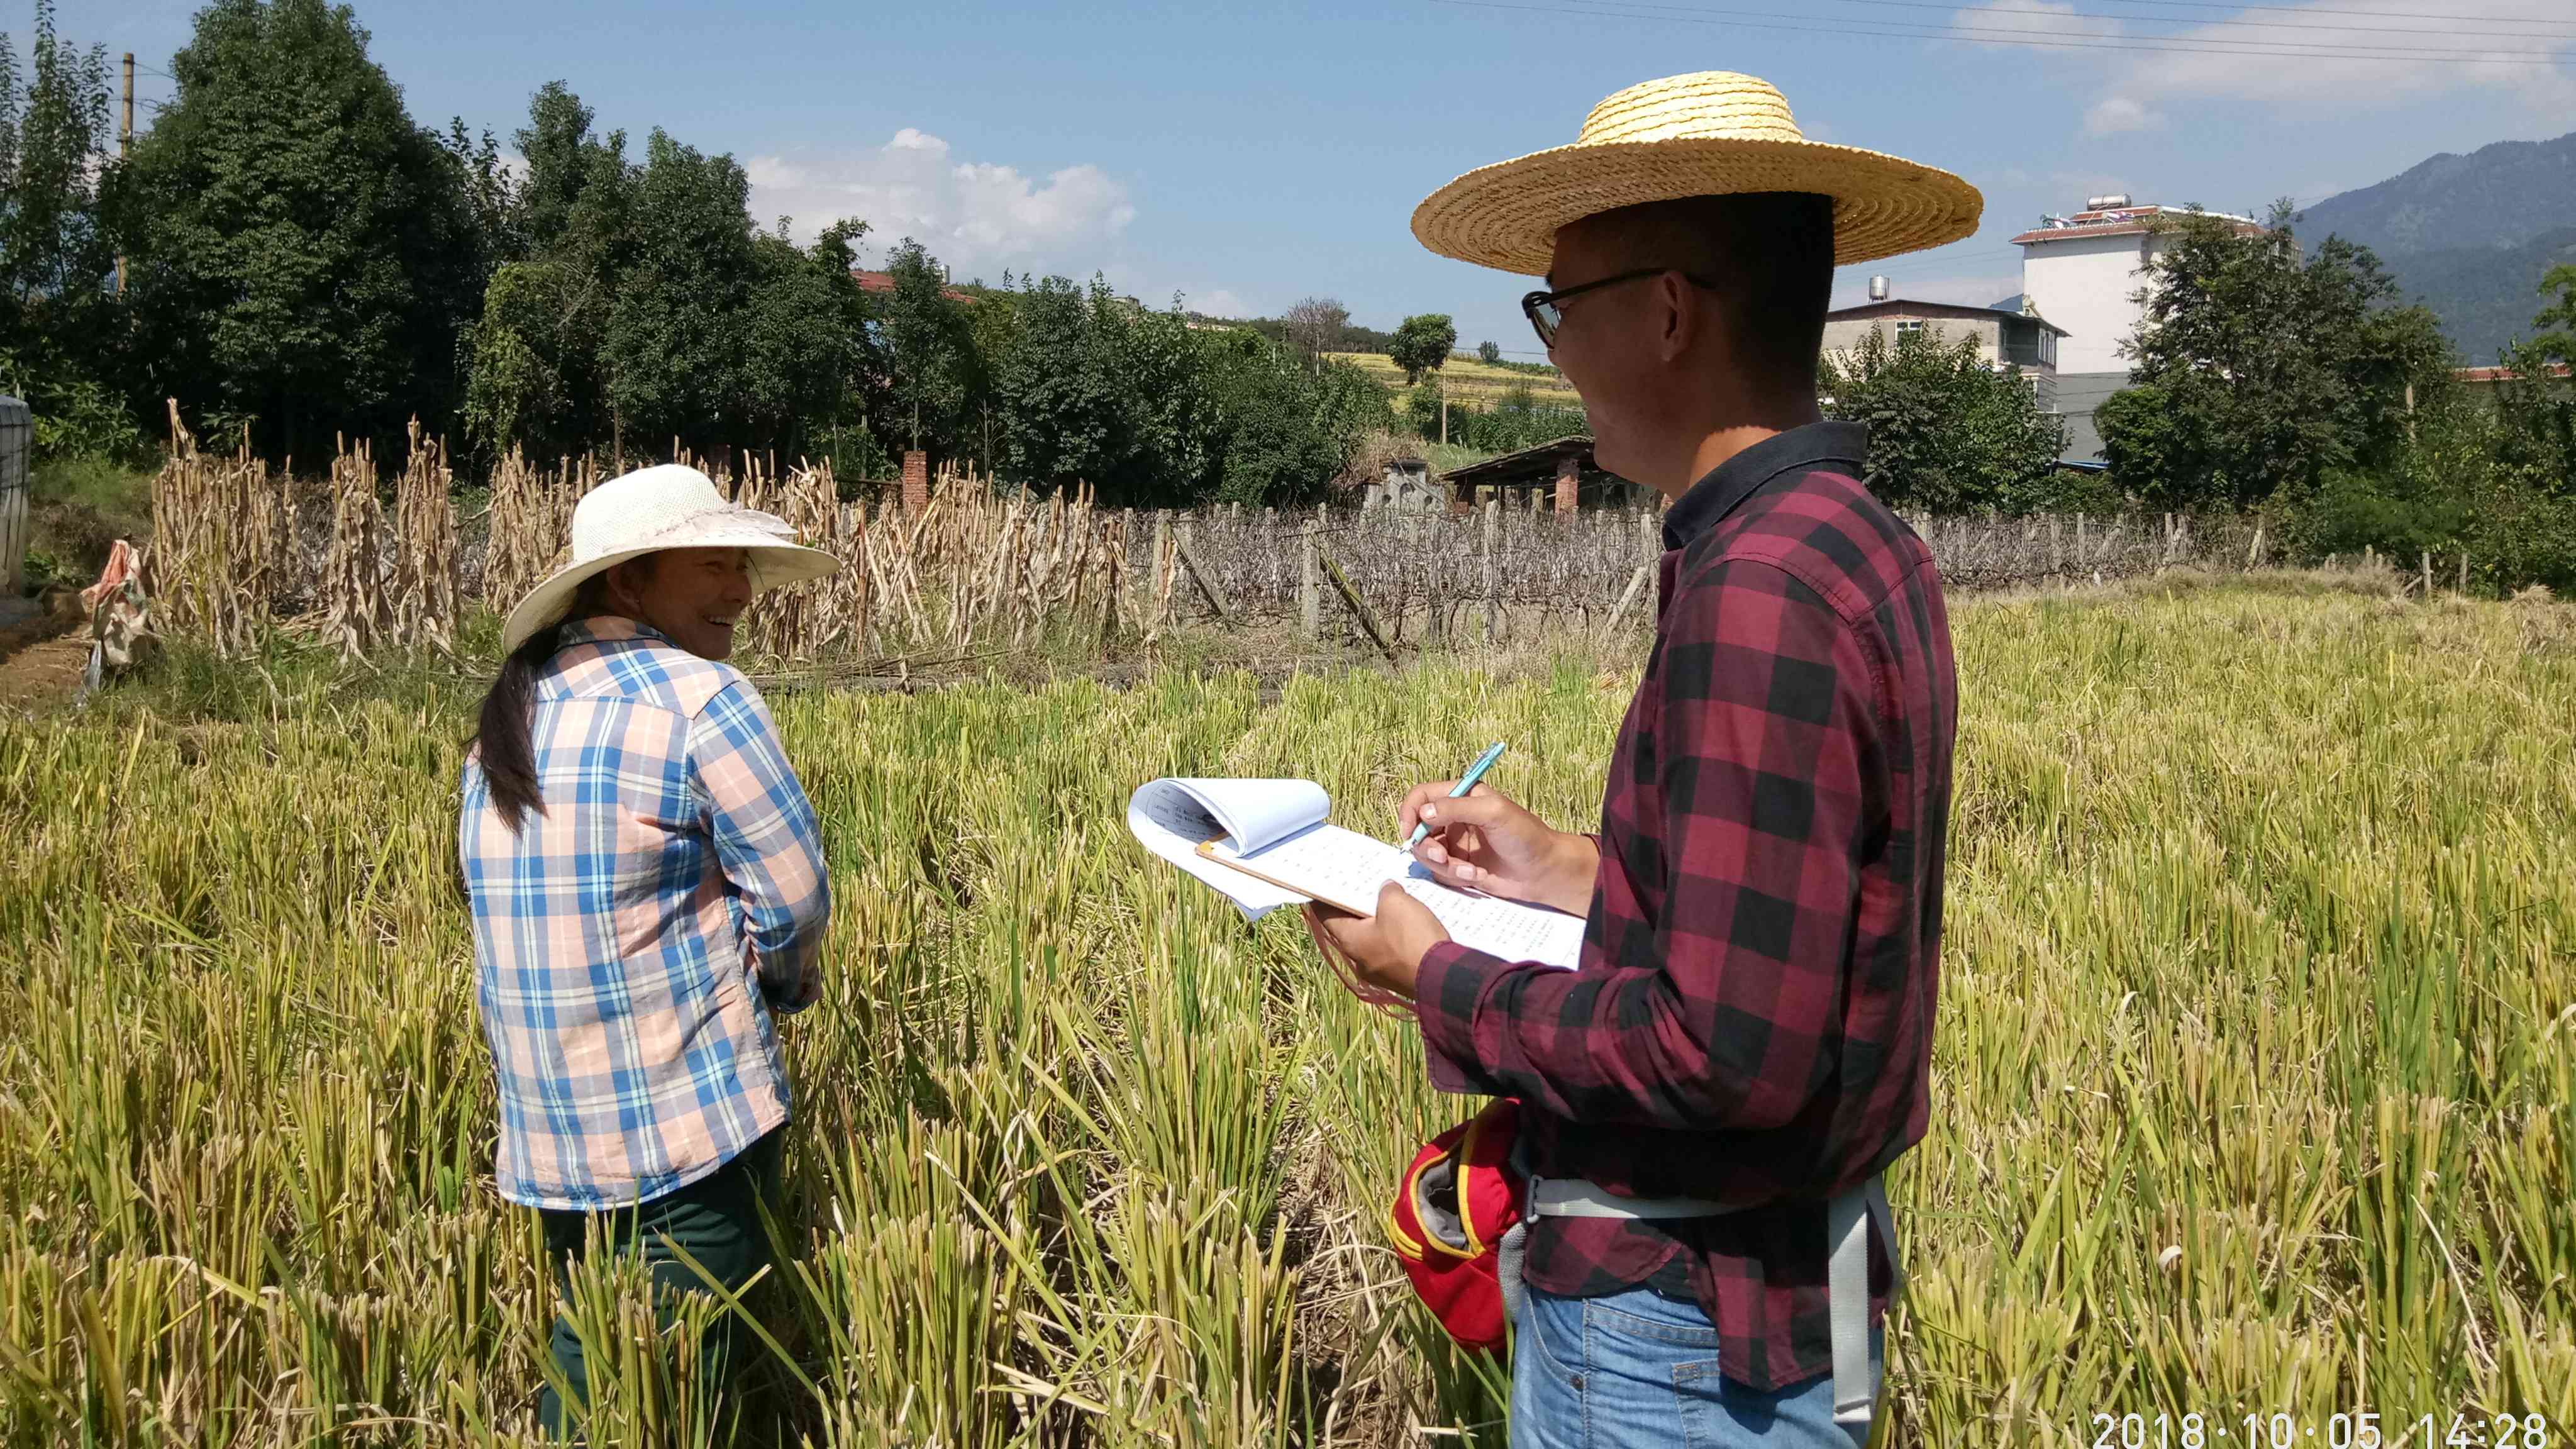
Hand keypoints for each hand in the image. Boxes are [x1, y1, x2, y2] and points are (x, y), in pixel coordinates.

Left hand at [1304, 881, 1448, 1002]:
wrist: (1443, 977)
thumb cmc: (1411, 938)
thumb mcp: (1396, 903)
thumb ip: (1386, 892)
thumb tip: (1386, 891)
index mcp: (1351, 941)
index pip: (1327, 917)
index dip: (1324, 900)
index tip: (1323, 888)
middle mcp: (1360, 961)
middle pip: (1352, 929)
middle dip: (1356, 910)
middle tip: (1362, 891)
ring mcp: (1381, 973)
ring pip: (1374, 942)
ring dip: (1380, 924)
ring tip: (1390, 904)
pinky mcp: (1400, 978)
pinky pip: (1393, 953)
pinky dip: (1396, 938)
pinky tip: (1409, 925)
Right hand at [1397, 782, 1597, 916]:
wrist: (1544, 871)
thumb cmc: (1525, 835)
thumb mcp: (1493, 812)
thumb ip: (1457, 807)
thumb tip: (1423, 813)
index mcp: (1461, 796)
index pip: (1421, 797)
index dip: (1410, 813)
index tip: (1410, 833)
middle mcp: (1454, 818)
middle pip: (1418, 829)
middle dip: (1426, 847)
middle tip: (1442, 858)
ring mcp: (1455, 844)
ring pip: (1426, 854)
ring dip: (1443, 865)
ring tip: (1469, 871)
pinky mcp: (1459, 866)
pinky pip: (1440, 872)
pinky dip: (1454, 876)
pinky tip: (1477, 876)